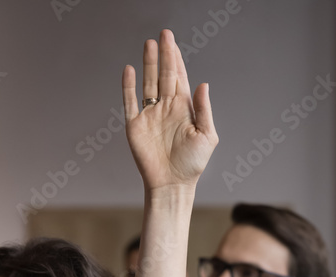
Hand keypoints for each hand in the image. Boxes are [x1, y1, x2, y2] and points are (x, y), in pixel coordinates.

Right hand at [122, 29, 217, 193]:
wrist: (172, 184)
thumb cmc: (193, 164)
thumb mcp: (207, 136)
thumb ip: (204, 110)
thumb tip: (203, 84)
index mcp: (184, 109)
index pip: (179, 77)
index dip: (176, 59)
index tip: (172, 41)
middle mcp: (166, 108)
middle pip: (163, 75)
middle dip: (164, 55)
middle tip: (163, 34)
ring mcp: (150, 115)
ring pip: (147, 83)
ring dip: (148, 64)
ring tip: (149, 44)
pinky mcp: (135, 125)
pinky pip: (130, 101)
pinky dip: (128, 86)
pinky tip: (130, 70)